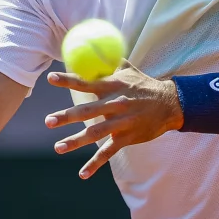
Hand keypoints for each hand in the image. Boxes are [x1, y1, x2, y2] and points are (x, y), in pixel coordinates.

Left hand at [44, 60, 181, 178]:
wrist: (170, 104)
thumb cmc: (144, 84)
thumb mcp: (128, 68)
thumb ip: (108, 60)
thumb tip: (92, 45)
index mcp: (113, 86)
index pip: (86, 82)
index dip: (68, 80)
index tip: (50, 78)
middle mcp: (115, 104)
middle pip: (87, 111)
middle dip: (66, 117)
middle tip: (48, 121)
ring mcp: (121, 123)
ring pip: (95, 134)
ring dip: (75, 142)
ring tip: (58, 147)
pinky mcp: (127, 138)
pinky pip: (108, 152)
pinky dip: (95, 164)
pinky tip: (82, 173)